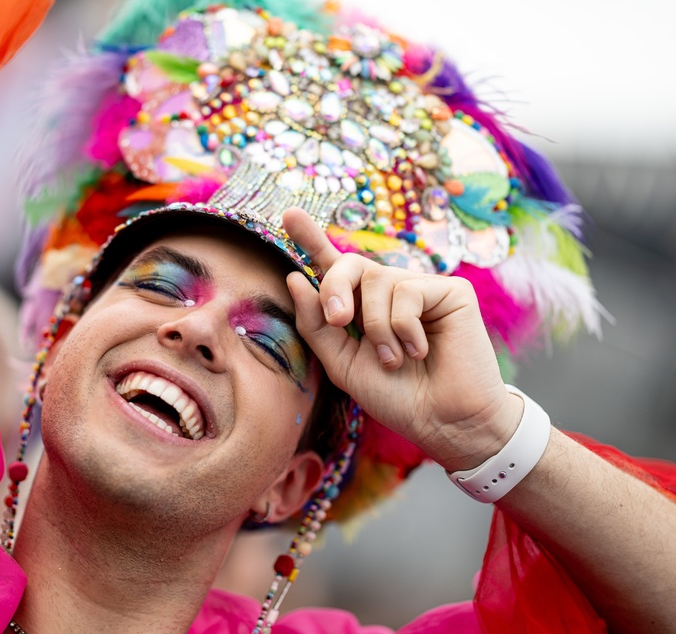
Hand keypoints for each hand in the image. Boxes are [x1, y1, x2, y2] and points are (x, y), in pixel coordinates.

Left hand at [282, 208, 522, 470]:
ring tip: (395, 359)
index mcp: (360, 308)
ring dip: (378, 328)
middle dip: (335, 288)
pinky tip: (420, 351)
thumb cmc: (396, 396)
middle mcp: (388, 292)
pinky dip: (404, 328)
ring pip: (377, 280)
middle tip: (339, 321)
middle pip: (348, 264)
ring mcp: (420, 288)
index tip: (288, 214)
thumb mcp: (343, 364)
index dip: (311, 239)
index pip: (332, 268)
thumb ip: (317, 324)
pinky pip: (407, 292)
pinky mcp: (450, 290)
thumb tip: (295, 277)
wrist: (443, 422)